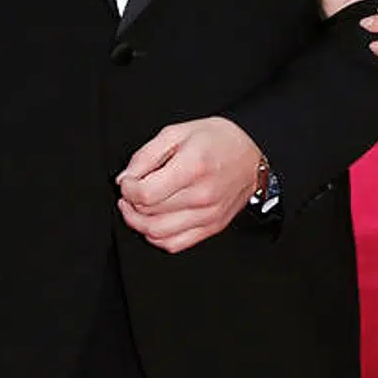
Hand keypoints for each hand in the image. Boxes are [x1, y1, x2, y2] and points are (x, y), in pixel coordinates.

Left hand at [118, 117, 265, 253]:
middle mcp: (202, 196)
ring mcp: (208, 215)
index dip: (127, 190)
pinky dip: (157, 237)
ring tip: (137, 209)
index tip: (128, 182)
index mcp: (192, 168)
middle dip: (130, 204)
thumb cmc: (217, 140)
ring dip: (139, 223)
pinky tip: (154, 223)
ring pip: (157, 233)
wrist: (253, 153)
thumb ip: (145, 155)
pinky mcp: (212, 227)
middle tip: (131, 192)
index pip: (145, 194)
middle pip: (148, 214)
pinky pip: (175, 244)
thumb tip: (125, 180)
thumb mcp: (177, 133)